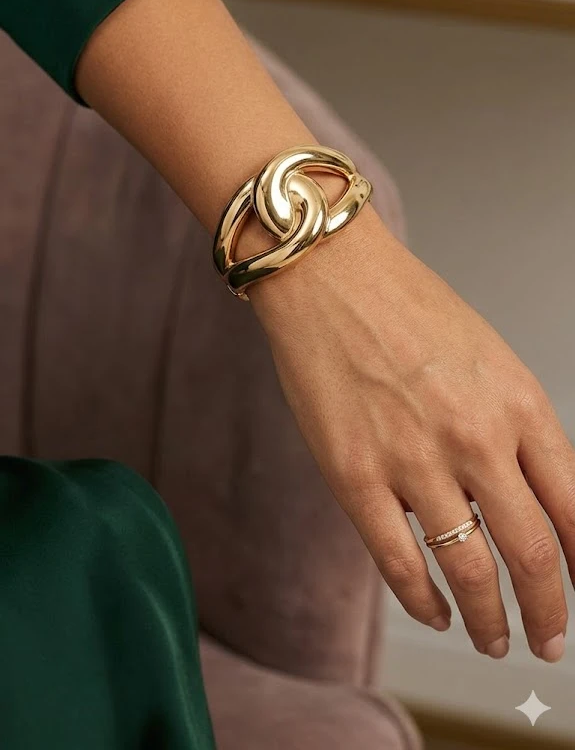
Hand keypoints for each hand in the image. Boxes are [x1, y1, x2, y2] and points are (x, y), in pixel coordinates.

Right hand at [249, 202, 573, 662]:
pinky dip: (423, 601)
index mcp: (519, 403)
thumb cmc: (407, 308)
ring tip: (494, 640)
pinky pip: (400, 563)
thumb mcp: (489, 358)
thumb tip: (533, 500)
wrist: (330, 275)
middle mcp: (477, 437)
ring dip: (488, 621)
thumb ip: (516, 429)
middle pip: (533, 554)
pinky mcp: (355, 476)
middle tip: (550, 640)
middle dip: (550, 613)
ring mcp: (415, 460)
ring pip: (470, 572)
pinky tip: (433, 611)